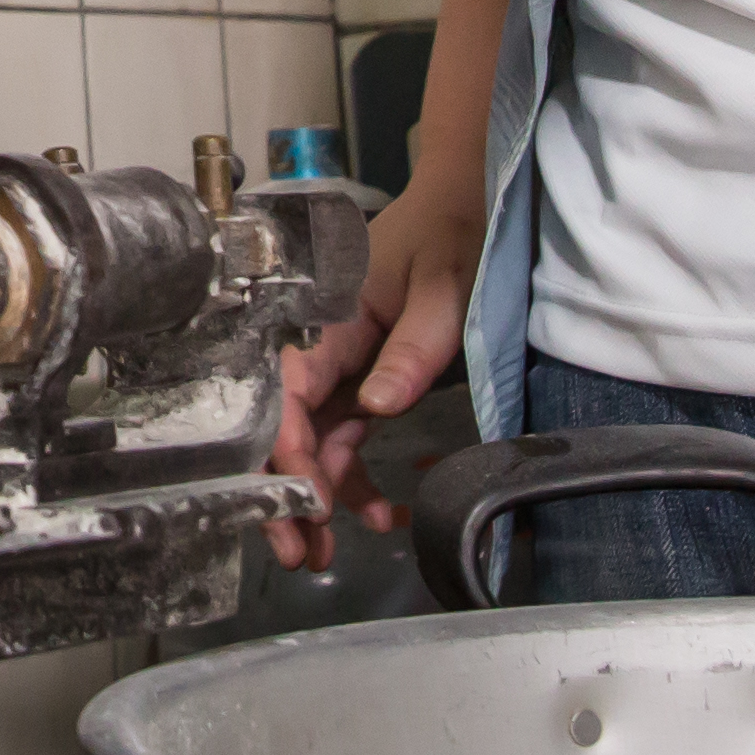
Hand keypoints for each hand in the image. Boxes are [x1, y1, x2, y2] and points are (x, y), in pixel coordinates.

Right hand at [271, 171, 481, 569]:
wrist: (470, 200)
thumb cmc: (454, 228)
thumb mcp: (445, 285)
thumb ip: (415, 346)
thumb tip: (378, 406)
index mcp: (329, 313)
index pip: (288, 387)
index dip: (285, 446)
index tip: (302, 498)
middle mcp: (325, 342)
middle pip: (286, 424)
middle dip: (285, 491)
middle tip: (298, 552)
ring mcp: (342, 362)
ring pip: (311, 439)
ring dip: (315, 496)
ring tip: (323, 554)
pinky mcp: (363, 376)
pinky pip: (344, 435)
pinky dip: (351, 476)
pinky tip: (376, 511)